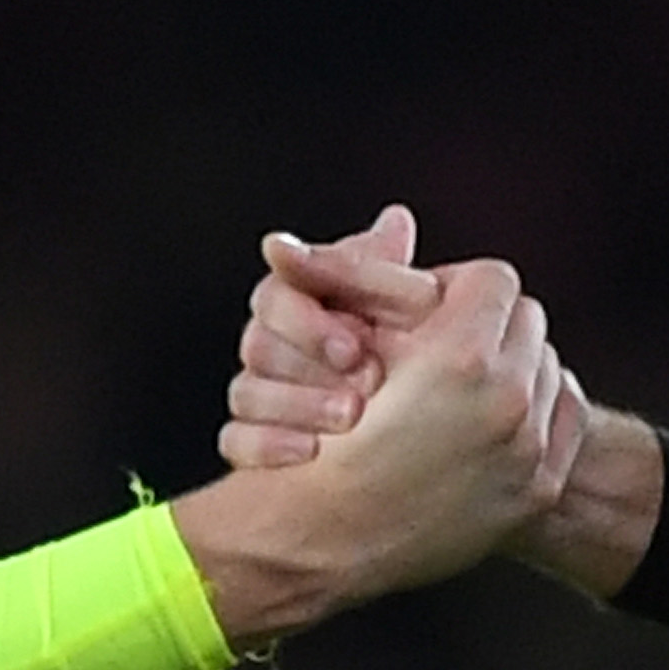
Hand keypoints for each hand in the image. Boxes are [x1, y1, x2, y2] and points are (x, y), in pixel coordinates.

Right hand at [220, 205, 432, 467]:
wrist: (433, 431)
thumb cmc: (423, 354)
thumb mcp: (418, 311)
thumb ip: (396, 275)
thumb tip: (396, 219)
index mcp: (306, 299)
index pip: (278, 296)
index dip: (311, 322)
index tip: (357, 345)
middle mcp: (277, 342)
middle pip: (256, 343)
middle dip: (310, 364)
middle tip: (366, 381)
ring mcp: (264, 392)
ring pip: (245, 391)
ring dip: (298, 404)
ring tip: (352, 418)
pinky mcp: (258, 441)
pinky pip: (235, 440)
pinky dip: (268, 445)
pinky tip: (310, 451)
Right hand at [222, 207, 662, 596]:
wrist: (323, 540)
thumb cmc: (319, 435)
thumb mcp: (342, 346)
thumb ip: (375, 276)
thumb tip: (398, 217)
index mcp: (461, 356)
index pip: (493, 280)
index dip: (457, 289)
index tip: (430, 309)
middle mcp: (506, 401)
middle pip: (527, 320)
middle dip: (490, 326)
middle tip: (450, 346)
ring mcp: (528, 449)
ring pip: (548, 367)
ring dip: (515, 367)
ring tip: (469, 386)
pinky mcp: (537, 488)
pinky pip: (564, 418)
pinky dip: (538, 411)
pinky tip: (496, 420)